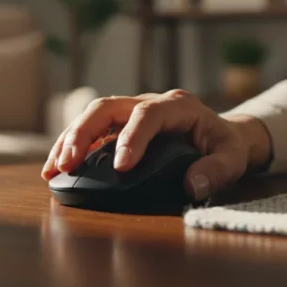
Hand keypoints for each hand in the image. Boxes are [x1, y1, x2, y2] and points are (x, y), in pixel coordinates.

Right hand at [41, 89, 270, 200]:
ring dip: (70, 139)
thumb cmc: (227, 146)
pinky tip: (56, 168)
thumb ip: (217, 170)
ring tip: (53, 169)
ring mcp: (133, 111)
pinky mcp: (122, 126)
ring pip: (94, 115)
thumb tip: (192, 184)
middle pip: (109, 106)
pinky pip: (93, 130)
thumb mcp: (233, 157)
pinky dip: (72, 146)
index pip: (149, 114)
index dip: (132, 137)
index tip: (120, 167)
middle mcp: (150, 102)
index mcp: (178, 105)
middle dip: (85, 132)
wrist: (223, 135)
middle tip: (68, 163)